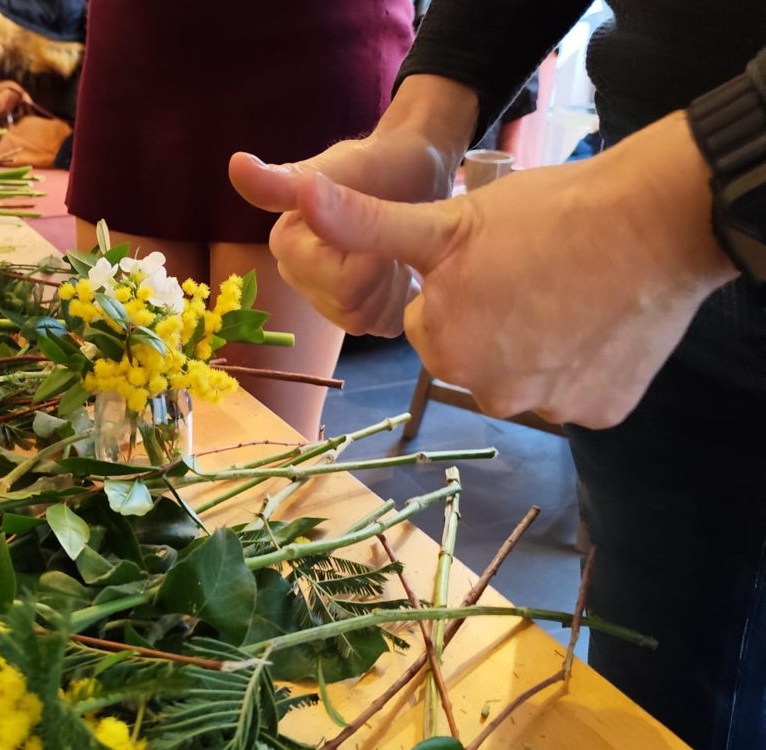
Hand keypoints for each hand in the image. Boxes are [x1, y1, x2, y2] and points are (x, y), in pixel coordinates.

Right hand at [229, 75, 478, 336]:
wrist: (417, 169)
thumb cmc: (383, 163)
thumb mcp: (347, 166)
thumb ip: (291, 179)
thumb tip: (236, 164)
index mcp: (286, 244)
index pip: (340, 283)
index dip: (374, 256)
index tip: (382, 220)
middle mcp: (297, 274)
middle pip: (350, 306)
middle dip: (383, 271)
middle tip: (394, 232)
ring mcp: (324, 297)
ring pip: (365, 318)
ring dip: (394, 284)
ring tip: (399, 245)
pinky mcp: (355, 311)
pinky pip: (380, 325)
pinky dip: (400, 299)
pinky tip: (403, 266)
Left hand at [275, 112, 735, 427]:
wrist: (656, 222)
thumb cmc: (542, 214)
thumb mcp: (444, 219)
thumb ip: (365, 223)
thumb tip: (298, 196)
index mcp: (443, 347)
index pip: (434, 323)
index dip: (459, 286)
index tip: (493, 258)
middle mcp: (489, 393)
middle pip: (474, 355)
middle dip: (492, 319)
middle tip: (531, 273)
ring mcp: (550, 410)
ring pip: (524, 375)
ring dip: (536, 344)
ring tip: (566, 291)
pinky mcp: (600, 415)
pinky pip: (576, 392)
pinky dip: (583, 364)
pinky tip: (596, 321)